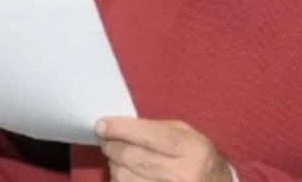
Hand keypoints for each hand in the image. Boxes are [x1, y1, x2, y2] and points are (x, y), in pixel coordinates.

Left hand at [96, 117, 232, 181]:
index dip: (121, 129)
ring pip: (125, 177)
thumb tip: (120, 126)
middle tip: (106, 139)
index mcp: (191, 150)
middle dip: (112, 146)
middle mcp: (181, 175)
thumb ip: (157, 128)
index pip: (150, 136)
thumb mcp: (188, 136)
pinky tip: (125, 173)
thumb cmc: (199, 158)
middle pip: (133, 157)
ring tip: (119, 157)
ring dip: (115, 165)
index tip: (102, 125)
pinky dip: (120, 180)